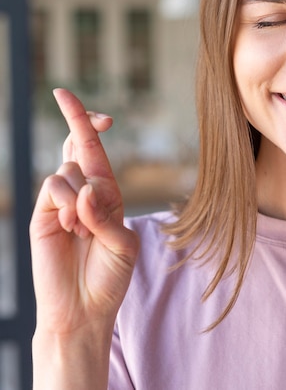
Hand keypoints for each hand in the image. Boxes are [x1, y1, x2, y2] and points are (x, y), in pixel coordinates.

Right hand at [30, 89, 138, 335]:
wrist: (83, 307)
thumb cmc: (110, 277)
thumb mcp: (123, 244)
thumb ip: (106, 216)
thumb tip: (85, 189)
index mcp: (107, 196)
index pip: (97, 152)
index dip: (89, 123)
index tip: (84, 104)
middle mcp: (84, 194)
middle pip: (78, 146)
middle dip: (79, 121)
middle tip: (65, 97)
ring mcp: (61, 203)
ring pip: (68, 171)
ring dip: (81, 196)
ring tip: (85, 230)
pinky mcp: (42, 215)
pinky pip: (53, 188)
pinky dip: (68, 202)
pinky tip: (74, 227)